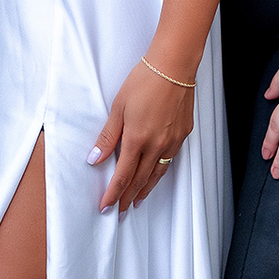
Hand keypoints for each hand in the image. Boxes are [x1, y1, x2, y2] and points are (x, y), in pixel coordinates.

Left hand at [90, 59, 194, 211]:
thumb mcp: (118, 108)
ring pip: (157, 173)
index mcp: (137, 139)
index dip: (113, 194)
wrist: (174, 67)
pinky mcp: (182, 134)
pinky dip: (160, 172)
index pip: (122, 175)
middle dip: (128, 197)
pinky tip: (156, 175)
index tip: (106, 206)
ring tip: (137, 200)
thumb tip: (95, 158)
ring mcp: (172, 141)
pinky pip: (170, 160)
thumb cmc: (144, 81)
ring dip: (145, 189)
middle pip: (140, 179)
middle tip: (120, 211)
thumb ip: (107, 137)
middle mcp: (157, 145)